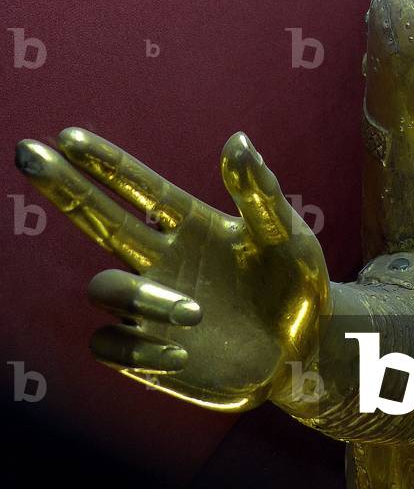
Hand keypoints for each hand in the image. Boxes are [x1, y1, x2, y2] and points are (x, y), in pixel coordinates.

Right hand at [14, 128, 330, 410]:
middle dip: (64, 187)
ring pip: (106, 290)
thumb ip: (258, 192)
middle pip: (98, 218)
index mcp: (190, 223)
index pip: (137, 185)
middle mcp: (162, 259)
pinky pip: (110, 346)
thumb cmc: (294, 282)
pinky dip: (139, 348)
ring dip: (140, 298)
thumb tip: (237, 140)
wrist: (306, 348)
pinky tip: (184, 351)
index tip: (69, 136)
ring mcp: (153, 307)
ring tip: (197, 311)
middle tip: (29, 153)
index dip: (104, 162)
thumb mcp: (286, 233)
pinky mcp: (151, 355)